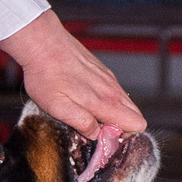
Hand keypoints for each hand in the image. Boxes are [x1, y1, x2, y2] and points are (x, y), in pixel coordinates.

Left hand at [0, 11, 146, 136]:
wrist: (43, 43)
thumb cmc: (46, 75)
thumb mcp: (57, 107)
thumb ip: (81, 122)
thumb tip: (96, 134)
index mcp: (104, 101)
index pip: (138, 125)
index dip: (122, 137)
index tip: (102, 138)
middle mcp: (112, 89)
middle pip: (135, 116)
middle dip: (119, 128)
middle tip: (94, 128)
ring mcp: (108, 79)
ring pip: (125, 105)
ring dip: (111, 115)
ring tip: (85, 113)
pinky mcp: (102, 72)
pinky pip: (114, 93)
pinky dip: (105, 102)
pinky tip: (83, 99)